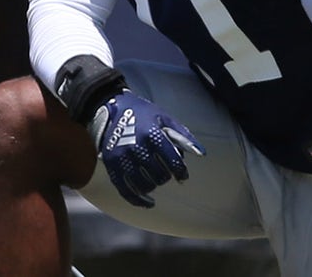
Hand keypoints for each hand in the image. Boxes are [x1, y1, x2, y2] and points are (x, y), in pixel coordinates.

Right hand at [87, 90, 203, 206]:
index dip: (180, 171)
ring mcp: (122, 157)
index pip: (171, 160)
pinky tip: (148, 202)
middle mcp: (135, 146)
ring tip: (155, 180)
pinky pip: (125, 190)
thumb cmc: (142, 114)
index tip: (182, 176)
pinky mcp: (111, 166)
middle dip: (165, 176)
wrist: (110, 109)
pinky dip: (138, 200)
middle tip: (165, 172)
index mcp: (151, 133)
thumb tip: (201, 153)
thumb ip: (183, 136)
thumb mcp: (164, 119)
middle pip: (158, 175)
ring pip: (143, 185)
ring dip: (153, 186)